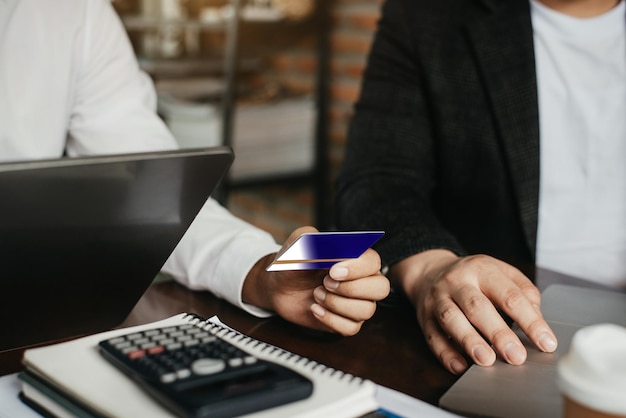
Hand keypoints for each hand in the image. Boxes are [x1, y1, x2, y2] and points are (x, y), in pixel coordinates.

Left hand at [242, 226, 389, 335]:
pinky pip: (352, 328)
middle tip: (325, 283)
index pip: (373, 262)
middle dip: (352, 288)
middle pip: (380, 288)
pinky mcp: (346, 321)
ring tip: (316, 294)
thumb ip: (311, 239)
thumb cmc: (293, 262)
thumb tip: (327, 244)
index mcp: (356, 258)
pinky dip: (331, 319)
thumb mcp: (297, 244)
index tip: (333, 270)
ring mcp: (357, 302)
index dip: (357, 268)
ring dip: (337, 304)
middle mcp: (362, 280)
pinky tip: (315, 308)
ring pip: (366, 310)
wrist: (279, 286)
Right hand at [391, 250, 557, 373]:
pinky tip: (459, 366)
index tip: (546, 342)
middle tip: (516, 356)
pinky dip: (445, 353)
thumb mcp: (500, 272)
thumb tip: (536, 317)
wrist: (429, 271)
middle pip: (477, 306)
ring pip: (451, 318)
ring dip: (469, 340)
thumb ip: (523, 291)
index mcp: (482, 269)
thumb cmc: (472, 277)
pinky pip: (432, 336)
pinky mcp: (424, 317)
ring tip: (487, 360)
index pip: (509, 296)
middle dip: (498, 333)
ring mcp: (437, 299)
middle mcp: (457, 282)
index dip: (530, 320)